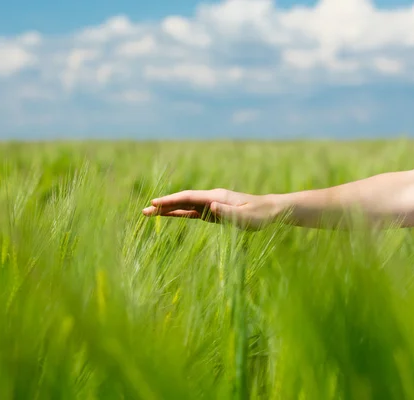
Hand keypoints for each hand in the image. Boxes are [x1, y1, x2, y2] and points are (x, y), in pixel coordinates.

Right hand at [142, 188, 281, 230]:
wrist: (270, 211)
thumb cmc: (260, 215)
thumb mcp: (246, 217)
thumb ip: (228, 213)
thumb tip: (210, 207)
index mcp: (217, 197)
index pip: (189, 197)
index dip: (171, 200)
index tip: (155, 203)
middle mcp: (211, 199)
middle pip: (183, 200)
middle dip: (163, 204)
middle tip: (144, 210)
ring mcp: (211, 205)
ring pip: (185, 206)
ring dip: (168, 209)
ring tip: (149, 213)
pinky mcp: (213, 213)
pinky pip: (192, 213)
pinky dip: (179, 214)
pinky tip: (168, 216)